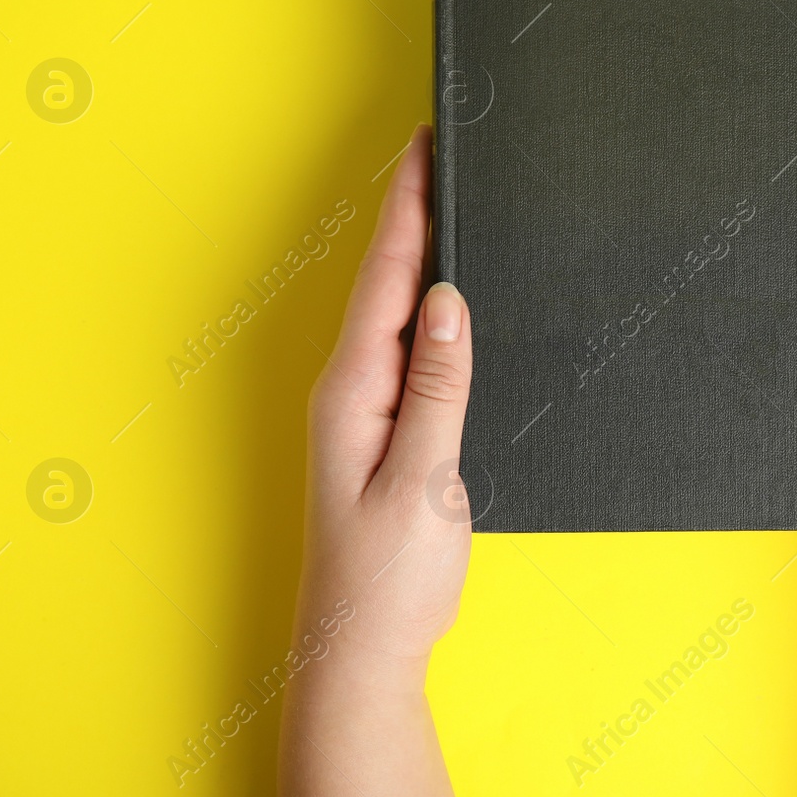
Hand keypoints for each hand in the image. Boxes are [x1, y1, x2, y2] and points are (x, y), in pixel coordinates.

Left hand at [278, 124, 471, 796]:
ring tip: (446, 200)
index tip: (425, 145)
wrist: (362, 651)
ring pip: (392, 310)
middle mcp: (350, 389)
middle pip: (383, 280)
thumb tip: (446, 300)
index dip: (408, 208)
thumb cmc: (388, 579)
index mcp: (354, 390)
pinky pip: (404, 347)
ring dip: (417, 253)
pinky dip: (425, 306)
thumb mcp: (422, 481)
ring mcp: (363, 409)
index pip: (385, 278)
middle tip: (441, 150)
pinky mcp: (384, 431)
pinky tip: (446, 297)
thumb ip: (436, 388)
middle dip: (411, 212)